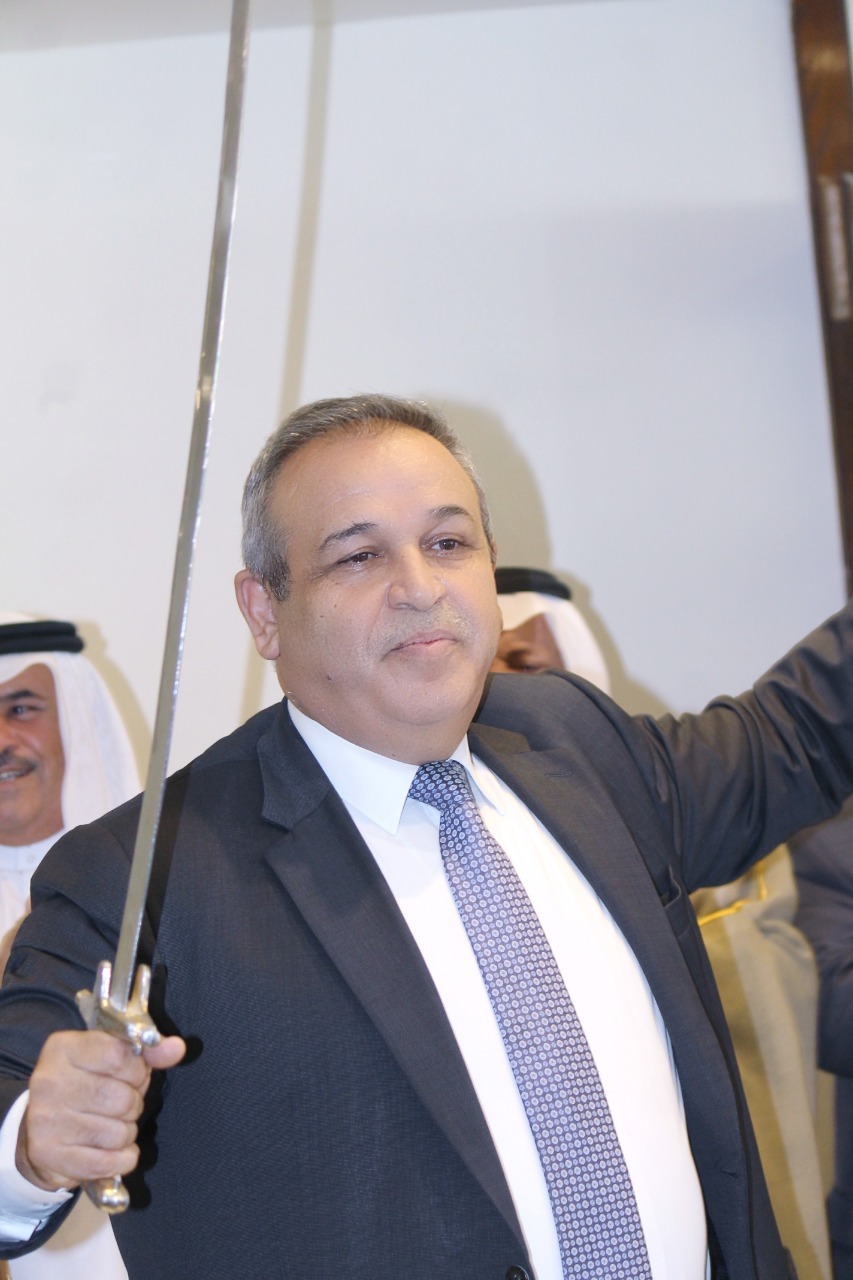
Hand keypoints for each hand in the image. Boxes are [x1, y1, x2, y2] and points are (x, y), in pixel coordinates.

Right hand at [16, 1029, 184, 1192]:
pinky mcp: (48, 1154)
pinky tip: (114, 1150)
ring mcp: (46, 1120)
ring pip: (118, 1133)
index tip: (134, 1075)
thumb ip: (147, 1051)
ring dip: (126, 1133)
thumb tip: (176, 1048)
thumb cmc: (86, 1084)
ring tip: (112, 1124)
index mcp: (63, 1048)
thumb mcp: (112, 1057)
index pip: (119, 1055)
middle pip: (122, 1098)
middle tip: (122, 1104)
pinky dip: (122, 1159)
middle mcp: (49, 1081)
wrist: (43, 1128)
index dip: (138, 1069)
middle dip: (133, 1104)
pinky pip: (107, 1162)